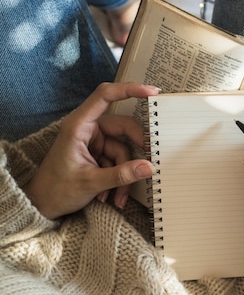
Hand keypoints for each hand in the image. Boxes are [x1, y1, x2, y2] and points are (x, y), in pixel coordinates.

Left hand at [24, 82, 159, 218]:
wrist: (42, 204)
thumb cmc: (56, 189)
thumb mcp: (91, 183)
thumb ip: (122, 174)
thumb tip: (149, 167)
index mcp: (79, 125)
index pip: (105, 96)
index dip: (129, 89)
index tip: (151, 92)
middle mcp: (87, 129)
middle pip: (123, 128)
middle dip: (134, 152)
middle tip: (147, 166)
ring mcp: (94, 141)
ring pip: (123, 150)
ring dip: (123, 175)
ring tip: (117, 197)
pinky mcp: (98, 153)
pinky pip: (119, 161)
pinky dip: (118, 178)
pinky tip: (110, 195)